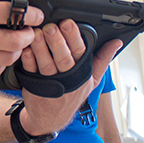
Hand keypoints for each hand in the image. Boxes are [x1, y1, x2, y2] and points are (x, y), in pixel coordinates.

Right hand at [0, 0, 43, 78]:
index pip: (11, 14)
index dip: (30, 14)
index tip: (36, 15)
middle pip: (14, 41)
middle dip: (28, 35)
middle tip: (29, 30)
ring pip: (6, 59)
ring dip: (17, 50)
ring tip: (17, 41)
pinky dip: (2, 63)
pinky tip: (1, 52)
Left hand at [19, 20, 121, 134]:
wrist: (50, 119)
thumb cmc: (72, 95)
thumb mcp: (92, 80)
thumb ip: (103, 59)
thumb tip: (116, 43)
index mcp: (81, 74)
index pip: (80, 53)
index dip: (74, 38)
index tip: (68, 23)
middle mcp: (66, 78)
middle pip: (63, 59)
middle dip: (57, 42)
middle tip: (51, 27)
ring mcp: (49, 82)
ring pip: (45, 64)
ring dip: (41, 48)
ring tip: (37, 34)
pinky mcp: (33, 85)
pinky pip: (30, 71)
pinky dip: (28, 59)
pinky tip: (26, 48)